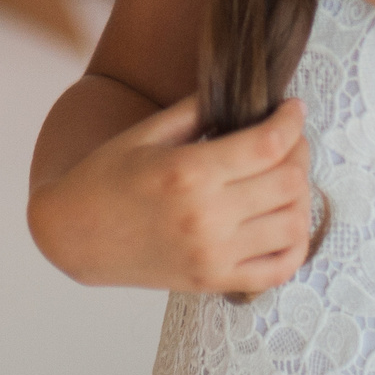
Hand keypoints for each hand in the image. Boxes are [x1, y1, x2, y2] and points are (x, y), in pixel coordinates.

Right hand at [32, 96, 311, 293]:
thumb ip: (195, 110)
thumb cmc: (104, 176)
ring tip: (285, 176)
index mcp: (187, 173)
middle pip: (288, 182)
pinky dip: (296, 243)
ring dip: (301, 194)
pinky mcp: (215, 281)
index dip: (290, 122)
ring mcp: (214, 255)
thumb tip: (240, 94)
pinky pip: (281, 268)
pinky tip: (284, 219)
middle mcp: (207, 217)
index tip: (293, 107)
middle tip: (289, 138)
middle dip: (299, 152)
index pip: (267, 145)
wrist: (73, 234)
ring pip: (293, 224)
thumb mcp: (144, 133)